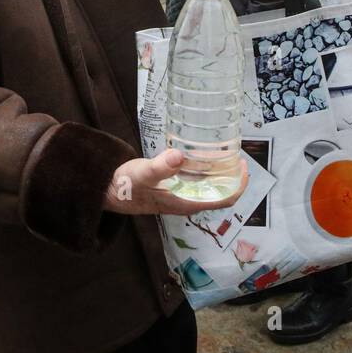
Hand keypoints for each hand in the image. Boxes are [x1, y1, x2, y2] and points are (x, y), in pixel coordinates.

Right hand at [103, 149, 248, 214]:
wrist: (107, 191)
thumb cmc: (125, 186)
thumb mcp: (142, 174)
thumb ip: (160, 167)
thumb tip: (179, 156)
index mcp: (186, 203)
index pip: (224, 200)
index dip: (239, 184)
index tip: (244, 165)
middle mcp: (187, 201)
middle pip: (220, 192)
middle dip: (231, 174)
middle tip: (234, 151)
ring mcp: (181, 195)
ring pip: (209, 186)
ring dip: (219, 171)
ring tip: (223, 149)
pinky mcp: (173, 187)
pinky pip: (197, 180)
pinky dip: (205, 168)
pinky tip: (201, 153)